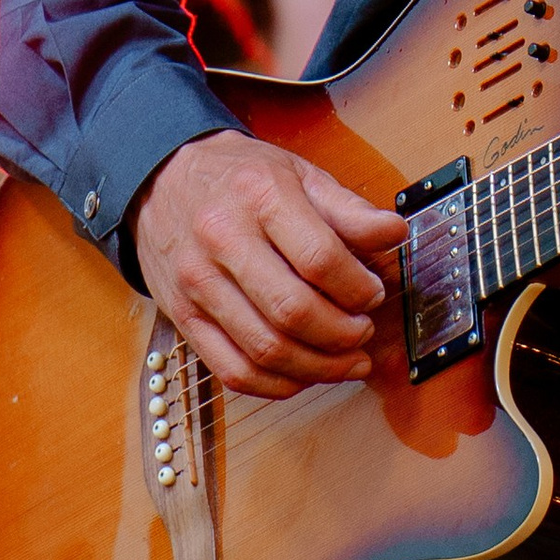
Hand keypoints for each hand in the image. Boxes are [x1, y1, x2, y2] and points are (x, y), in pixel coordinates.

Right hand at [131, 131, 404, 398]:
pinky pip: (232, 370)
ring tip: (348, 361)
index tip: (374, 294)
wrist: (164, 180)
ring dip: (318, 367)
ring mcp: (198, 284)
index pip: (319, 258)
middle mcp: (222, 240)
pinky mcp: (183, 317)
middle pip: (292, 311)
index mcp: (260, 197)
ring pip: (265, 349)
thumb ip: (349, 209)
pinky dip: (276, 384)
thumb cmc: (241, 178)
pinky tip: (304, 374)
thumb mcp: (300, 175)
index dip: (357, 287)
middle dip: (342, 334)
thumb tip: (395, 234)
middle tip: (364, 332)